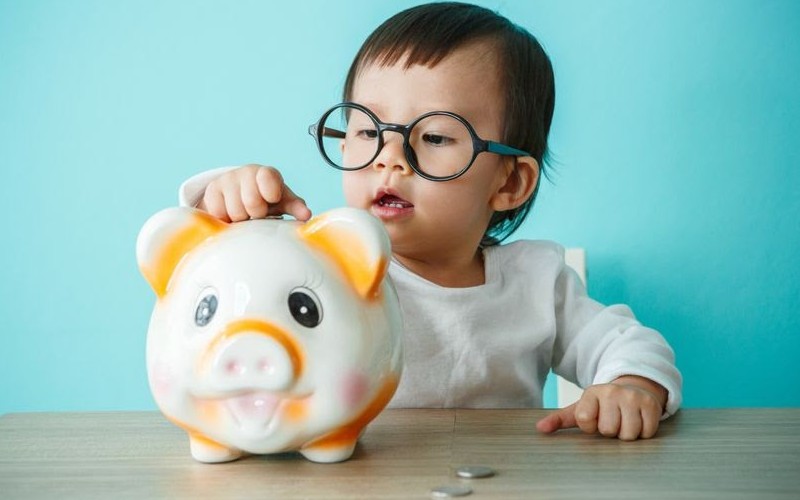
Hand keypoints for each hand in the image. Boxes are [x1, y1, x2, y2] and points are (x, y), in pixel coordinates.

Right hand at [198, 164, 311, 221]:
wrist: (239, 194)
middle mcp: (245, 173)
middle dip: (256, 213)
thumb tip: (306, 214)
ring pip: (235, 212)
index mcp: (267, 174)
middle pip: (252, 202)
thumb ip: (295, 207)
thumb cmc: (267, 200)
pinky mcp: (210, 192)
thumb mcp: (283, 202)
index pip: (267, 177)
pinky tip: (231, 216)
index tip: (271, 199)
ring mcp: (226, 180)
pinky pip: (218, 214)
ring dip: (241, 220)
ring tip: (245, 215)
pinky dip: (226, 221)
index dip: (270, 191)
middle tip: (258, 213)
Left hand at [536, 376, 666, 440]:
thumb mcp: (581, 408)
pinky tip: (638, 421)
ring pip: (628, 434)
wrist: (634, 387)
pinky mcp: (651, 405)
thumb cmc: (604, 404)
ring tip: (624, 421)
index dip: (590, 426)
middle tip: (612, 420)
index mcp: (592, 393)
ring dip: (627, 433)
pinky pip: (647, 432)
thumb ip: (560, 419)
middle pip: (608, 430)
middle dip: (611, 431)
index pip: (585, 419)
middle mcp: (612, 392)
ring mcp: (633, 397)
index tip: (595, 419)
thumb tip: (539, 428)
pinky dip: (643, 432)